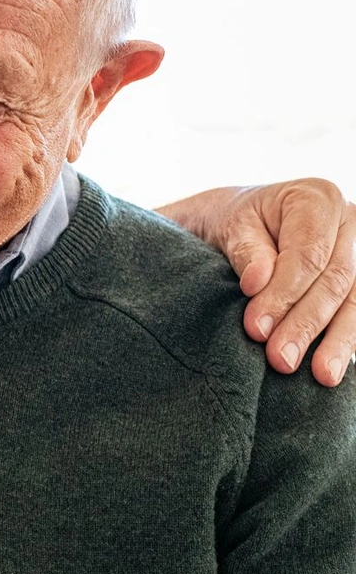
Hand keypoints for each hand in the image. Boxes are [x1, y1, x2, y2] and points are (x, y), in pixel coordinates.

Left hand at [160, 179, 355, 385]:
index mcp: (317, 199)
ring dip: (337, 341)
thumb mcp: (230, 227)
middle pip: (335, 280)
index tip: (256, 328)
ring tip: (321, 375)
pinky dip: (346, 339)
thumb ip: (246, 252)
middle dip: (306, 324)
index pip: (307, 255)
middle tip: (280, 359)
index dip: (283, 294)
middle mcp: (350, 222)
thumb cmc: (236, 224)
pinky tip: (335, 367)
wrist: (243, 224)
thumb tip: (257, 281)